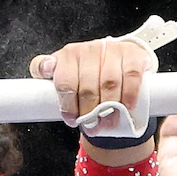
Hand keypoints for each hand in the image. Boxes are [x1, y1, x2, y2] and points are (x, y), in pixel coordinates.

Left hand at [29, 38, 150, 133]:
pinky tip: (127, 108)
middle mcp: (89, 49)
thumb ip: (44, 70)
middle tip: (91, 126)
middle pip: (87, 87)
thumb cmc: (85, 71)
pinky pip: (131, 76)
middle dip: (89, 112)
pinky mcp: (132, 55)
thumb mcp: (62, 71)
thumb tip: (44, 69)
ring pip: (109, 83)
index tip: (72, 120)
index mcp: (68, 55)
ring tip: (107, 123)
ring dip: (109, 108)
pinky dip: (129, 95)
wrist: (114, 60)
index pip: (65, 81)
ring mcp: (111, 50)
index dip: (68, 105)